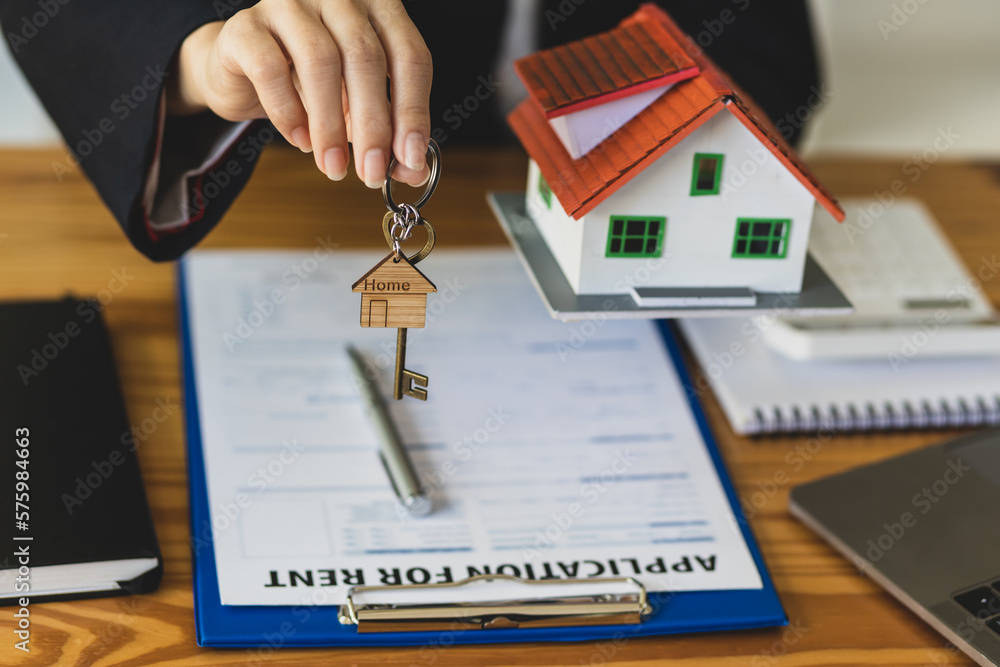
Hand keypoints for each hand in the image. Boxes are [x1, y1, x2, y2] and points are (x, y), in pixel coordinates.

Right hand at [169, 0, 431, 187]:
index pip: (410, 55)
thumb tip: (413, 172)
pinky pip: (270, 68)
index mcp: (378, 6)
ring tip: (334, 165)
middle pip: (367, 57)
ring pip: (321, 59)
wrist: (244, 72)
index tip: (410, 158)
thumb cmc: (311, 86)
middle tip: (371, 173)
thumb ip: (389, 135)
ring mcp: (289, 3)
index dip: (414, 110)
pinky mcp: (245, 26)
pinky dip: (288, 112)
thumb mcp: (358, 109)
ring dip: (330, 125)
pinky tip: (300, 140)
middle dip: (373, 125)